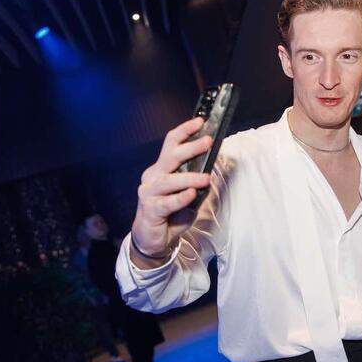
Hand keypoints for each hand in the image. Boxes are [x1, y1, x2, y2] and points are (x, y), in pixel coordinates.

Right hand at [131, 117, 213, 265]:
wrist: (154, 239)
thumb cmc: (172, 213)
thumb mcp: (188, 193)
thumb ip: (195, 180)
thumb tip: (212, 166)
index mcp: (161, 169)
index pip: (170, 144)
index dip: (184, 131)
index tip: (200, 121)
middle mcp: (153, 177)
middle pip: (170, 156)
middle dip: (190, 147)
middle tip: (207, 141)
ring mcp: (149, 193)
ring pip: (169, 180)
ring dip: (189, 177)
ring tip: (205, 178)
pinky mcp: (150, 210)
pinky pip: (167, 202)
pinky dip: (180, 198)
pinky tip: (191, 195)